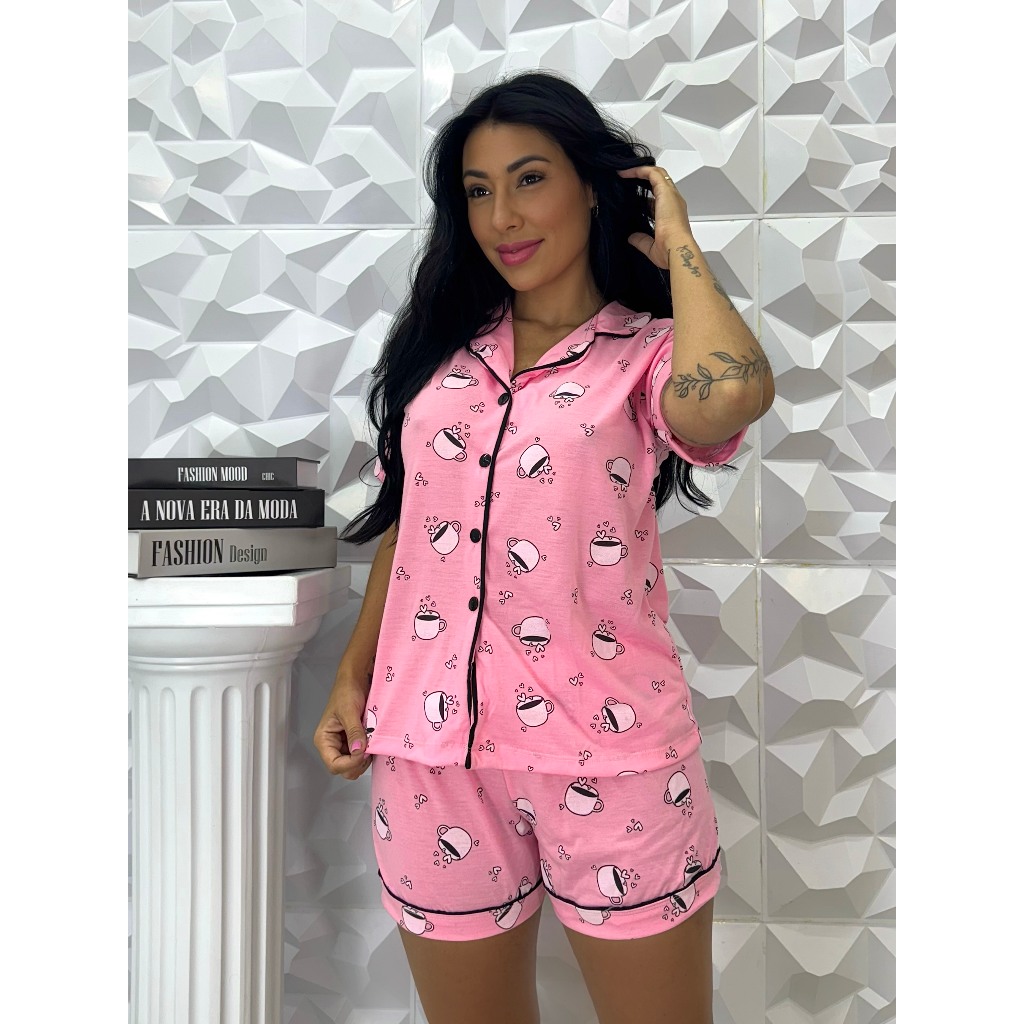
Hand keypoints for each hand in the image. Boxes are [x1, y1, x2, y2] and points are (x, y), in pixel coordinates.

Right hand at [313, 665, 372, 780]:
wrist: (356, 679)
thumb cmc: (347, 691)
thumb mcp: (349, 712)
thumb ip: (353, 732)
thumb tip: (358, 751)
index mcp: (324, 740)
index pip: (334, 765)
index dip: (350, 763)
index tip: (363, 752)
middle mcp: (332, 745)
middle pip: (344, 769)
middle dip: (358, 762)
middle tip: (369, 747)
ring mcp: (344, 745)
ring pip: (354, 765)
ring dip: (364, 757)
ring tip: (370, 741)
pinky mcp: (354, 742)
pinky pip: (361, 755)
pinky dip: (368, 752)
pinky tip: (372, 740)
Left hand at [617, 165, 693, 269]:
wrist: (676, 250)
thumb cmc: (669, 251)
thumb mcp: (651, 247)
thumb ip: (641, 240)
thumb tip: (632, 237)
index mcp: (672, 214)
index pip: (659, 198)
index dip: (646, 195)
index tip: (632, 197)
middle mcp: (674, 202)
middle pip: (659, 182)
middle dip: (644, 178)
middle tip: (627, 178)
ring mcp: (671, 195)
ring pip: (657, 174)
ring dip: (640, 171)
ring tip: (624, 173)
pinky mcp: (666, 191)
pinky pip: (652, 173)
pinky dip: (638, 170)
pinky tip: (625, 173)